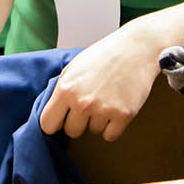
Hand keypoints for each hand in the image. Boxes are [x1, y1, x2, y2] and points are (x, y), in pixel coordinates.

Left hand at [39, 23, 161, 141]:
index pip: (47, 124)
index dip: (55, 122)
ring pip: (93, 131)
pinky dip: (113, 126)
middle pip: (72, 132)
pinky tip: (116, 107)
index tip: (62, 118)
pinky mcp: (123, 115)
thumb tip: (53, 115)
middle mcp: (82, 102)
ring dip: (98, 120)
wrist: (136, 48)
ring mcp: (103, 109)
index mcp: (66, 89)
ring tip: (106, 98)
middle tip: (90, 103)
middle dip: (79, 121)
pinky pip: (110, 136)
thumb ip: (60, 91)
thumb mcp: (73, 68)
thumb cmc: (103, 56)